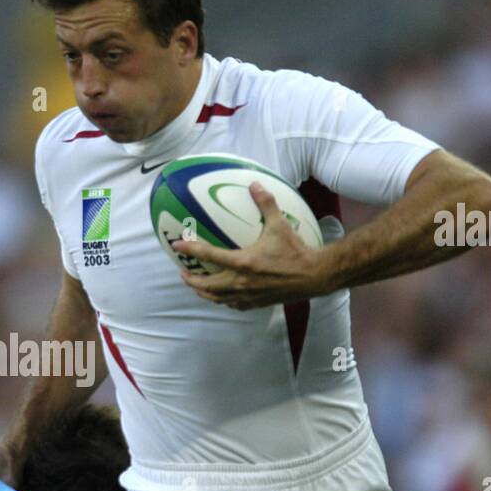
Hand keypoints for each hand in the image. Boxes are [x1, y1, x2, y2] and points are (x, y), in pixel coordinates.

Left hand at [173, 182, 332, 308]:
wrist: (313, 275)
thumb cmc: (295, 250)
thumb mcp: (280, 224)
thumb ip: (266, 204)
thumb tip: (255, 185)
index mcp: (243, 263)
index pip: (209, 255)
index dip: (190, 250)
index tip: (176, 246)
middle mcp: (241, 282)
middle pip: (207, 285)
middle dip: (191, 280)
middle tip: (183, 273)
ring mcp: (247, 295)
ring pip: (217, 298)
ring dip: (203, 292)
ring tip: (196, 285)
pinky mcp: (256, 303)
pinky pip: (233, 305)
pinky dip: (222, 300)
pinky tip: (221, 296)